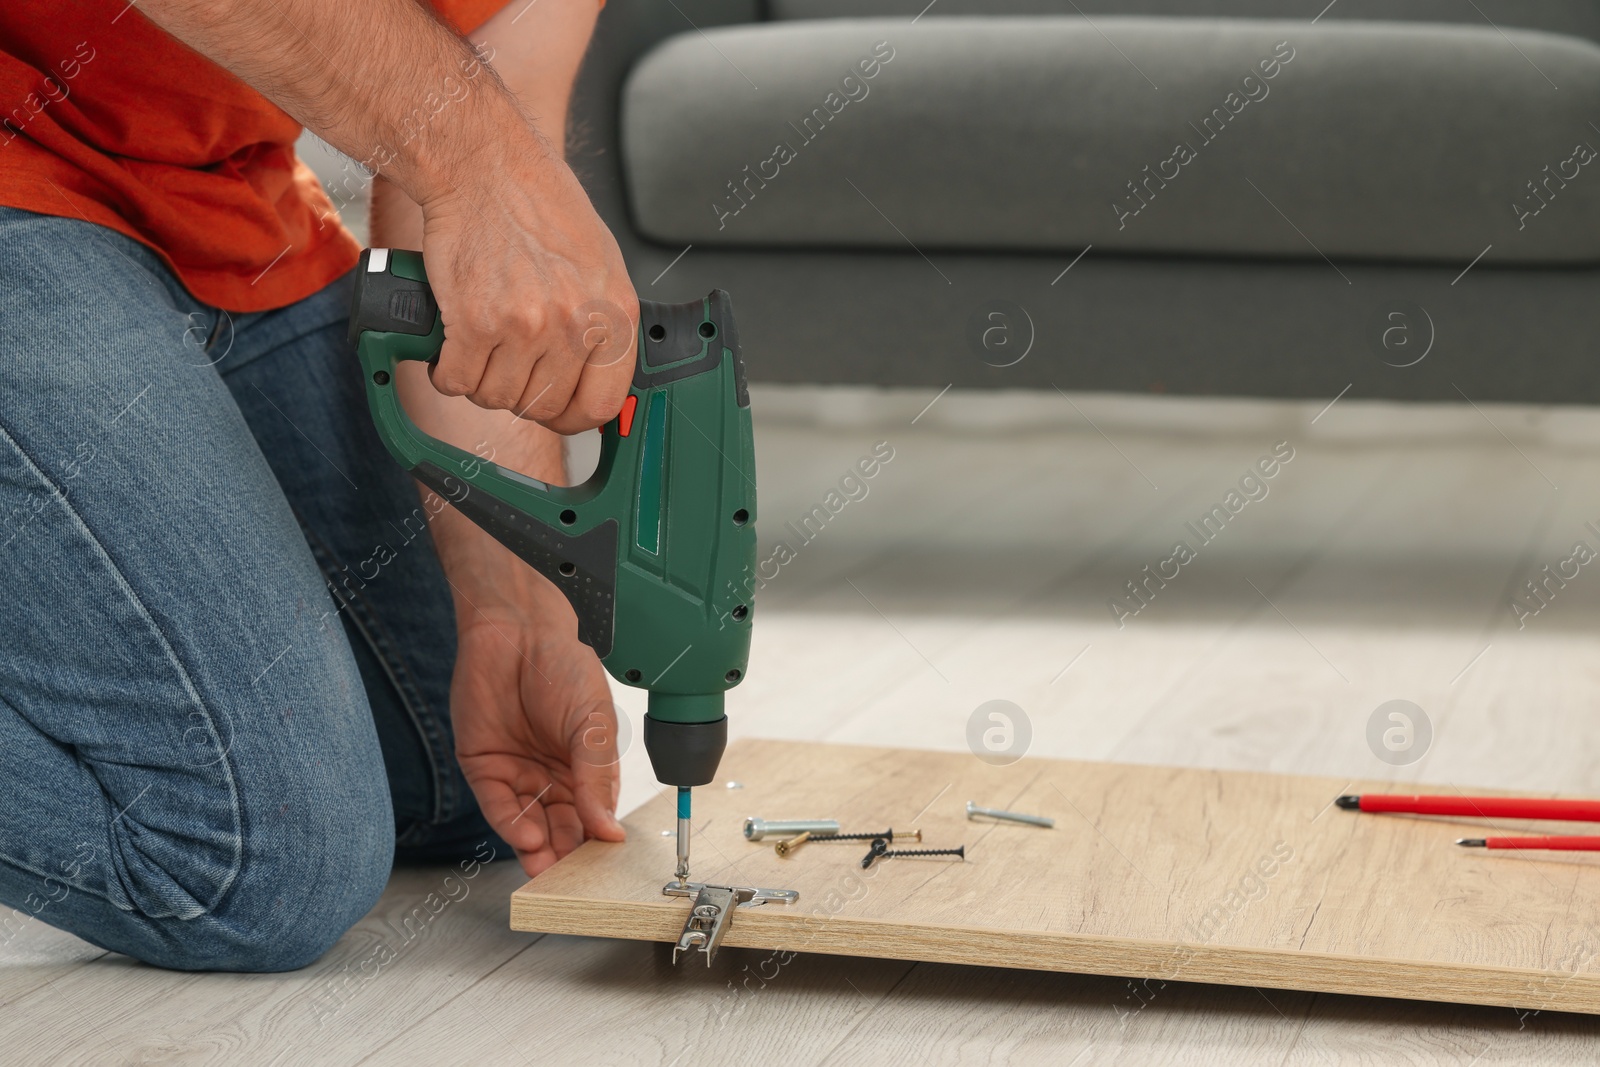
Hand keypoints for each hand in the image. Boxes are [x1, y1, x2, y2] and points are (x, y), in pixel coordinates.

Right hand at [418, 131, 638, 433]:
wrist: (484, 165)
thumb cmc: (539, 205)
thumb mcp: (599, 264)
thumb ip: (600, 323)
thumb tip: (593, 379)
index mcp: (614, 312)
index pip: (599, 405)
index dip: (571, 416)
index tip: (554, 409)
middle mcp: (574, 323)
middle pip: (542, 407)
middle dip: (518, 394)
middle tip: (505, 365)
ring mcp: (525, 325)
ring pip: (495, 397)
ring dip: (480, 380)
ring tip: (479, 344)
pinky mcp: (474, 321)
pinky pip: (456, 379)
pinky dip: (446, 370)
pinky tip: (451, 344)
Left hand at [448, 564, 626, 876]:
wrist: (515, 630)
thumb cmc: (563, 666)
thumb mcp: (594, 723)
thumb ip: (597, 778)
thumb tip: (609, 830)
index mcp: (586, 768)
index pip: (593, 819)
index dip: (597, 846)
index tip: (603, 873)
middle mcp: (551, 776)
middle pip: (560, 830)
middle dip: (566, 858)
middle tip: (573, 886)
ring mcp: (517, 773)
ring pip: (529, 825)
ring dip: (539, 851)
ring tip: (549, 874)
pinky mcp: (483, 767)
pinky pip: (497, 805)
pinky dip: (511, 825)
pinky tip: (528, 838)